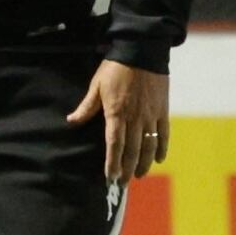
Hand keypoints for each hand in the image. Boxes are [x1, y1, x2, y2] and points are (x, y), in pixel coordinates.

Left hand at [66, 60, 170, 184]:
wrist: (143, 51)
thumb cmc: (116, 68)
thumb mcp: (97, 85)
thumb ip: (87, 106)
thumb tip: (72, 120)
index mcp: (116, 114)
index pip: (114, 145)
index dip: (112, 163)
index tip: (109, 178)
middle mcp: (135, 119)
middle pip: (131, 151)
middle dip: (126, 169)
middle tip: (122, 183)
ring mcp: (151, 116)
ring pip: (148, 146)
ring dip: (144, 163)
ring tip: (139, 176)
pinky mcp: (162, 110)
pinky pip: (163, 134)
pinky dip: (161, 148)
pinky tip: (158, 159)